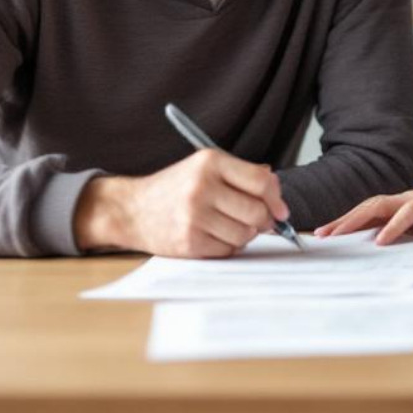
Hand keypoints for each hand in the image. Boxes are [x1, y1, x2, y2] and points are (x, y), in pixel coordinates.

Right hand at [72, 149, 288, 257]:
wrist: (131, 210)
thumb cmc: (174, 188)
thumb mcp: (203, 167)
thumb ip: (241, 174)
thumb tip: (275, 187)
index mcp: (209, 162)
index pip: (261, 182)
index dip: (277, 199)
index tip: (281, 210)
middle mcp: (202, 187)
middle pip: (257, 212)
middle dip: (263, 221)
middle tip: (258, 222)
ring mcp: (195, 216)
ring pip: (245, 234)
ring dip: (244, 235)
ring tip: (228, 226)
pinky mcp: (190, 241)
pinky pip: (228, 250)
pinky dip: (227, 246)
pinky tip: (213, 235)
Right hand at [315, 170, 412, 245]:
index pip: (412, 208)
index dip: (396, 224)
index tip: (380, 242)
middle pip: (381, 203)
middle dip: (355, 218)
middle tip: (330, 233)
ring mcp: (411, 202)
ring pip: (375, 209)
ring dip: (350, 221)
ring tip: (324, 234)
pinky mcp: (409, 213)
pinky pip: (380, 218)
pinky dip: (360, 226)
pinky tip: (342, 236)